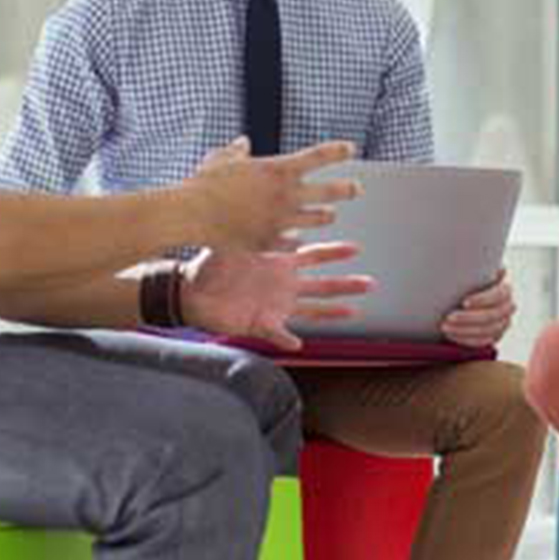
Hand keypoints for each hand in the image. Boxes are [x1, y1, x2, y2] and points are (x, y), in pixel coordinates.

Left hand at [180, 241, 373, 351]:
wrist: (189, 292)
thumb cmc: (210, 264)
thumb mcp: (235, 243)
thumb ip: (251, 233)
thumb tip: (266, 215)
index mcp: (279, 264)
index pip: (313, 256)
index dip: (334, 253)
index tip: (355, 248)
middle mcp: (282, 285)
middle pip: (322, 285)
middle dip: (347, 284)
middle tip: (370, 283)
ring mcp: (275, 305)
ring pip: (311, 310)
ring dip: (332, 312)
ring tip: (353, 312)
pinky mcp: (260, 323)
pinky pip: (277, 334)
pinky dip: (286, 339)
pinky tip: (297, 343)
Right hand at [186, 137, 360, 253]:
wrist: (192, 215)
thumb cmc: (205, 183)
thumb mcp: (222, 159)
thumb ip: (237, 151)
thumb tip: (242, 143)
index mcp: (280, 169)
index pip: (319, 156)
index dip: (338, 152)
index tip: (350, 149)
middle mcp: (287, 194)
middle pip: (332, 191)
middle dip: (347, 189)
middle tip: (356, 188)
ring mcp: (282, 220)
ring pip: (320, 219)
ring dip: (325, 216)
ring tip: (328, 214)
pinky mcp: (272, 242)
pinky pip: (294, 241)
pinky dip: (296, 238)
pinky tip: (298, 238)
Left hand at [440, 269, 513, 347]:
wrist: (462, 300)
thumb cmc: (465, 283)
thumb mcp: (470, 273)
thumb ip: (475, 269)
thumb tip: (486, 265)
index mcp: (504, 289)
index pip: (499, 295)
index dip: (483, 299)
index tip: (464, 302)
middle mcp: (507, 306)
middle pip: (492, 315)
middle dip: (468, 318)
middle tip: (448, 317)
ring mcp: (503, 323)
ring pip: (488, 331)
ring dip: (465, 331)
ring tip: (445, 327)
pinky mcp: (495, 336)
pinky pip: (484, 342)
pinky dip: (466, 340)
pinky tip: (451, 335)